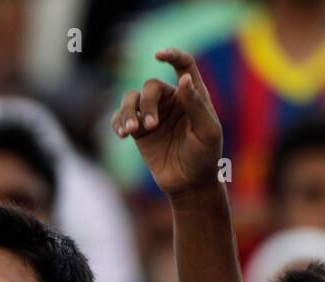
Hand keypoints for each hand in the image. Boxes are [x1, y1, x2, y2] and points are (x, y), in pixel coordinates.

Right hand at [110, 48, 222, 197]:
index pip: (183, 65)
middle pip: (150, 86)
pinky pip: (120, 118)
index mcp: (192, 95)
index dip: (172, 55)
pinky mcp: (139, 132)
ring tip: (130, 132)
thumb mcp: (207, 131)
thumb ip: (196, 105)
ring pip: (131, 99)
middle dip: (147, 103)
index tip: (157, 55)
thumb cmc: (205, 157)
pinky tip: (122, 134)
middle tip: (151, 126)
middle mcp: (171, 101)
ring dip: (127, 112)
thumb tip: (183, 80)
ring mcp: (153, 115)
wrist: (190, 184)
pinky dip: (118, 122)